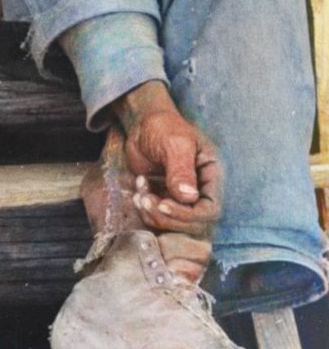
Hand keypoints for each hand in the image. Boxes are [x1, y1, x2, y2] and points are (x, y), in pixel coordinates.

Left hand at [111, 81, 221, 237]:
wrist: (143, 124)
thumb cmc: (164, 127)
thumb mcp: (175, 143)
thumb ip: (182, 170)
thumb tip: (189, 197)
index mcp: (211, 176)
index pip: (210, 209)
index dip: (189, 215)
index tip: (164, 204)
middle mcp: (201, 190)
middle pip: (194, 223)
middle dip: (168, 218)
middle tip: (145, 200)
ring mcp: (182, 197)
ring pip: (175, 224)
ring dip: (154, 215)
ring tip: (139, 194)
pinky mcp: (165, 199)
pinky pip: (159, 217)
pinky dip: (146, 211)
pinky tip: (138, 192)